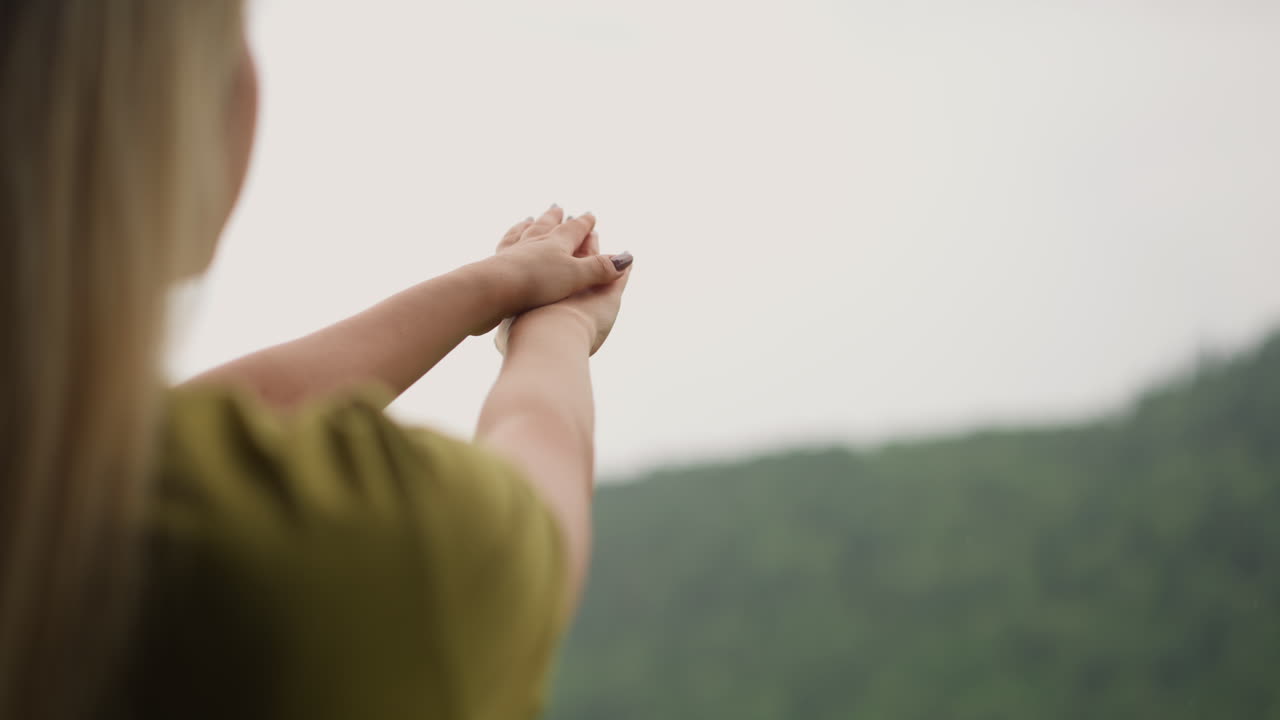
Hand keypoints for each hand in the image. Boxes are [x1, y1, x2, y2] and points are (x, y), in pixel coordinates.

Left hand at [474, 205, 627, 334]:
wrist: (492, 290)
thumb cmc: (537, 283)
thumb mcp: (576, 277)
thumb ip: (600, 268)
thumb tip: (627, 258)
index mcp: (555, 243)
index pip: (574, 230)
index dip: (584, 223)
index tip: (590, 215)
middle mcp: (533, 242)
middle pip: (546, 225)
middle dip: (554, 218)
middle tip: (557, 207)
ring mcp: (512, 253)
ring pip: (522, 233)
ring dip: (529, 225)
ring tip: (529, 219)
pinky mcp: (494, 267)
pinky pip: (503, 248)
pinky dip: (508, 242)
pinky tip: (506, 244)